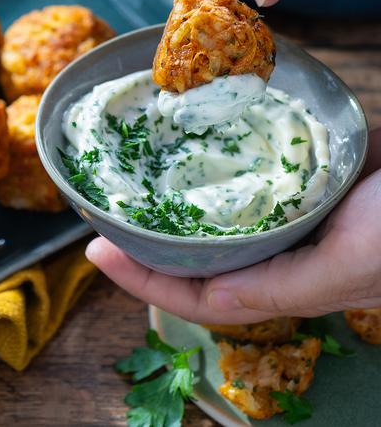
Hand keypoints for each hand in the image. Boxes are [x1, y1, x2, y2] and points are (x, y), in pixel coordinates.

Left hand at [86, 128, 380, 324]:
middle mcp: (292, 252)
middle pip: (204, 258)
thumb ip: (282, 289)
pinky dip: (217, 164)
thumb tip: (211, 303)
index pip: (204, 297)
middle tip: (101, 214)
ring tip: (127, 183)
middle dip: (149, 245)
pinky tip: (188, 145)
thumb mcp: (352, 265)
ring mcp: (301, 210)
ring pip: (223, 216)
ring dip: (175, 205)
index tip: (94, 251)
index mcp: (298, 283)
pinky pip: (252, 172)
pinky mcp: (313, 172)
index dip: (146, 281)